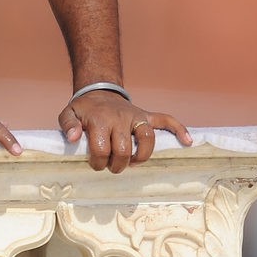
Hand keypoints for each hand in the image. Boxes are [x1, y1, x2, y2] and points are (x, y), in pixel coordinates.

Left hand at [58, 90, 191, 173]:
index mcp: (100, 120)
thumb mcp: (68, 114)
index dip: (98, 162)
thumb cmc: (84, 109)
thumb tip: (74, 138)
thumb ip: (68, 125)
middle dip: (117, 164)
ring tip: (133, 163)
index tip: (96, 164)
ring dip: (141, 156)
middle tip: (111, 166)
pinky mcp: (146, 115)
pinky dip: (179, 129)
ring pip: (147, 139)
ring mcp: (136, 116)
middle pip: (124, 149)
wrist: (98, 90)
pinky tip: (188, 141)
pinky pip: (166, 120)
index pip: (102, 149)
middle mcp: (120, 118)